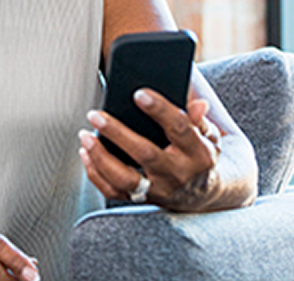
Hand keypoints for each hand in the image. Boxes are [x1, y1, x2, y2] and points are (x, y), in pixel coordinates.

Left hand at [78, 88, 222, 211]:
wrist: (203, 195)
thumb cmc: (199, 156)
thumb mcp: (208, 134)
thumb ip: (198, 117)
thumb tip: (198, 103)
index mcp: (197, 153)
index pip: (179, 128)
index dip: (159, 110)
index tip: (138, 94)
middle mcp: (177, 174)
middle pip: (145, 153)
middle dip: (117, 133)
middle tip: (96, 116)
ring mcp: (158, 190)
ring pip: (125, 178)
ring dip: (100, 157)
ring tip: (85, 136)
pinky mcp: (142, 199)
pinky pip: (114, 191)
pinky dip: (96, 174)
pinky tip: (86, 154)